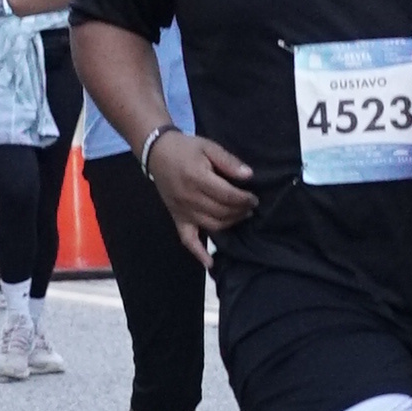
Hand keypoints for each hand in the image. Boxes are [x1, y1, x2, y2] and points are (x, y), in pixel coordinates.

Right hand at [146, 128, 258, 264]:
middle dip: (240, 211)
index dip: (244, 199)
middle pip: (221, 212)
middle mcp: (189, 198)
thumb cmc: (186, 149)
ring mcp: (182, 211)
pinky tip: (210, 263)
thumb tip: (248, 176)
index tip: (254, 198)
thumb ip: (228, 161)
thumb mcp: (209, 147)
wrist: (157, 153)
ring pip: (211, 225)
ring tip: (240, 216)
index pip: (227, 195)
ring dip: (230, 224)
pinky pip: (187, 240)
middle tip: (250, 206)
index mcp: (197, 178)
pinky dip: (198, 253)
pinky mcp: (177, 218)